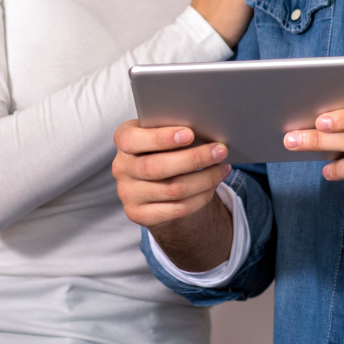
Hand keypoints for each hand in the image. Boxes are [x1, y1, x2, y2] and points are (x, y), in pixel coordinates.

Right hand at [113, 121, 233, 271]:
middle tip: (220, 151)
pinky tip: (213, 186)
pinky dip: (200, 197)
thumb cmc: (164, 148)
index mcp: (123, 139)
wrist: (155, 182)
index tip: (190, 134)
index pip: (133, 140)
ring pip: (172, 190)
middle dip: (194, 159)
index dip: (161, 138)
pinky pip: (176, 209)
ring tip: (222, 169)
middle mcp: (121, 167)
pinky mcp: (138, 214)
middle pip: (157, 167)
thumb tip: (207, 131)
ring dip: (204, 179)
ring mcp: (127, 193)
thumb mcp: (163, 134)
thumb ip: (174, 130)